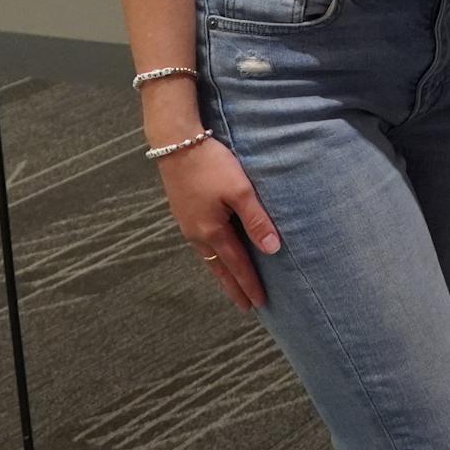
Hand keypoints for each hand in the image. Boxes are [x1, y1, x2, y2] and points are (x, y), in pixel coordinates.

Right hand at [157, 136, 280, 309]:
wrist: (176, 143)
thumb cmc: (212, 164)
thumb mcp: (241, 191)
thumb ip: (257, 220)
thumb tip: (273, 250)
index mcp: (211, 232)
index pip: (236, 266)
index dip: (249, 285)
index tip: (260, 304)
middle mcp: (197, 234)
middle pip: (219, 268)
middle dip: (234, 287)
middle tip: (247, 306)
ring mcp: (188, 224)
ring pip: (209, 258)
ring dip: (223, 273)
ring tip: (235, 286)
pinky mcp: (185, 213)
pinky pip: (203, 245)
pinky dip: (214, 257)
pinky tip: (219, 255)